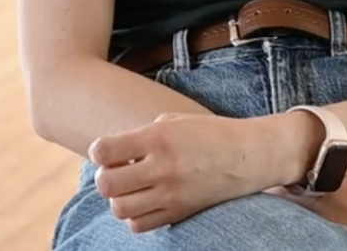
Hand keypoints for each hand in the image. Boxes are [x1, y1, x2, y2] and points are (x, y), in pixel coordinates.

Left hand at [87, 113, 265, 232]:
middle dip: (104, 177)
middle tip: (118, 170)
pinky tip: (145, 200)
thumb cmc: (208, 133)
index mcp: (159, 137)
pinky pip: (138, 225)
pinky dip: (134, 215)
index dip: (99, 151)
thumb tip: (111, 154)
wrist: (247, 156)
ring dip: (119, 197)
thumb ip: (140, 135)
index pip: (104, 151)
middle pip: (106, 185)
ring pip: (119, 208)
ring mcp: (171, 194)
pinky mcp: (179, 213)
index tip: (108, 151)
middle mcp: (162, 167)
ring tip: (132, 186)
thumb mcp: (174, 121)